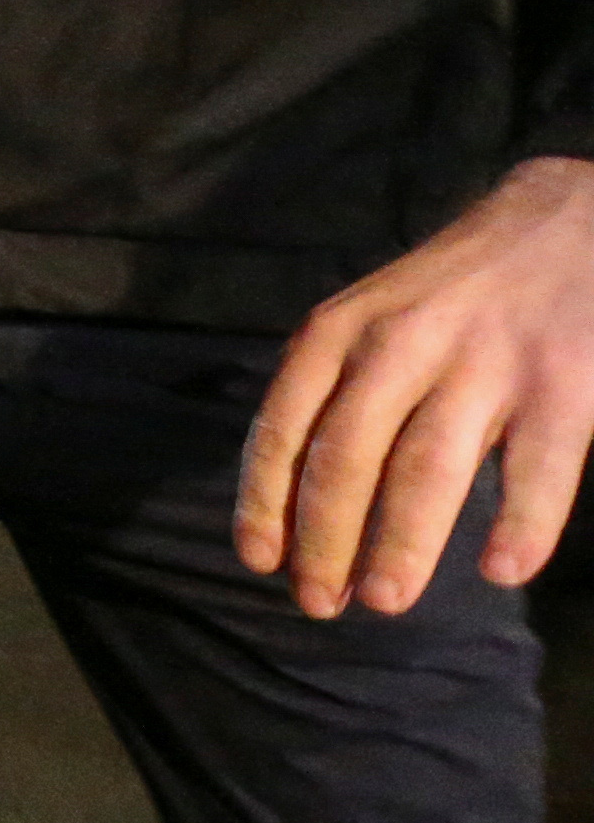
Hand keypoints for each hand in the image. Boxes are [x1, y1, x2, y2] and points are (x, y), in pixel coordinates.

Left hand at [240, 158, 593, 614]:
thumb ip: (331, 388)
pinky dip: (520, 523)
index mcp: (339, 330)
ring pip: (427, 468)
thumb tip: (287, 497)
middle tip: (318, 602)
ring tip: (383, 600)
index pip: (284, 426)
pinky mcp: (563, 382)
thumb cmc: (450, 290)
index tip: (260, 560)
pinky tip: (500, 570)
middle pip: (345, 457)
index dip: (265, 500)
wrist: (565, 219)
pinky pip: (539, 467)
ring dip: (401, 542)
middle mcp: (400, 344)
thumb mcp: (368, 314)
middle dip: (325, 536)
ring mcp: (483, 362)